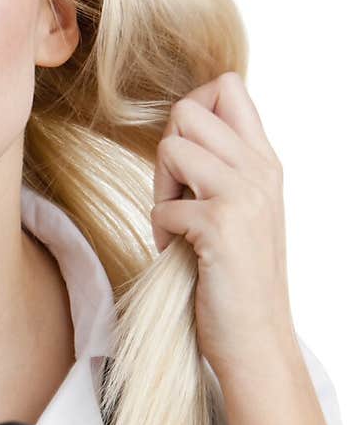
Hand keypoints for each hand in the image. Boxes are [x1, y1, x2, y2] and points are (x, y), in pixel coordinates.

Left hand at [150, 70, 296, 384]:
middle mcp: (260, 170)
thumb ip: (219, 166)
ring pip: (172, 147)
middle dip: (166, 151)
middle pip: (189, 110)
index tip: (186, 157)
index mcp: (265, 161)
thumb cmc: (237, 277)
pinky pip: (163, 204)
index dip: (191, 110)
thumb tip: (178, 127)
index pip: (228, 86)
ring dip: (160, 189)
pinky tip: (176, 253)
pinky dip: (160, 231)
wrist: (256, 337)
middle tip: (174, 196)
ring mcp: (243, 195)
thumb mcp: (240, 209)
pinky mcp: (220, 226)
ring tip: (174, 225)